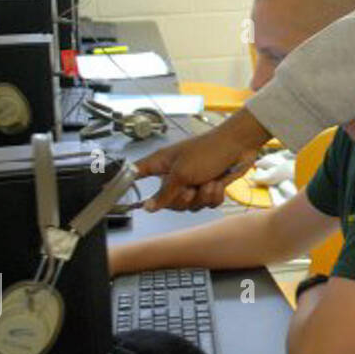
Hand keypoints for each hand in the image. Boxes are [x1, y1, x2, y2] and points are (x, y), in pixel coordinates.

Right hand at [136, 109, 270, 211]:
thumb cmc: (210, 149)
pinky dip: (214, 196)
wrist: (240, 146)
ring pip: (190, 206)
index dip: (125, 184)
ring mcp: (192, 182)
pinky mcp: (208, 188)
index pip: (135, 174)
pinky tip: (218, 183)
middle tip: (192, 187)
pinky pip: (207, 204)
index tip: (114, 193)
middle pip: (168, 202)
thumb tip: (148, 208)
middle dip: (184, 198)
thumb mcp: (182, 173)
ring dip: (203, 196)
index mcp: (161, 165)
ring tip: (209, 181)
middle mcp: (174, 175)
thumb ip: (164, 193)